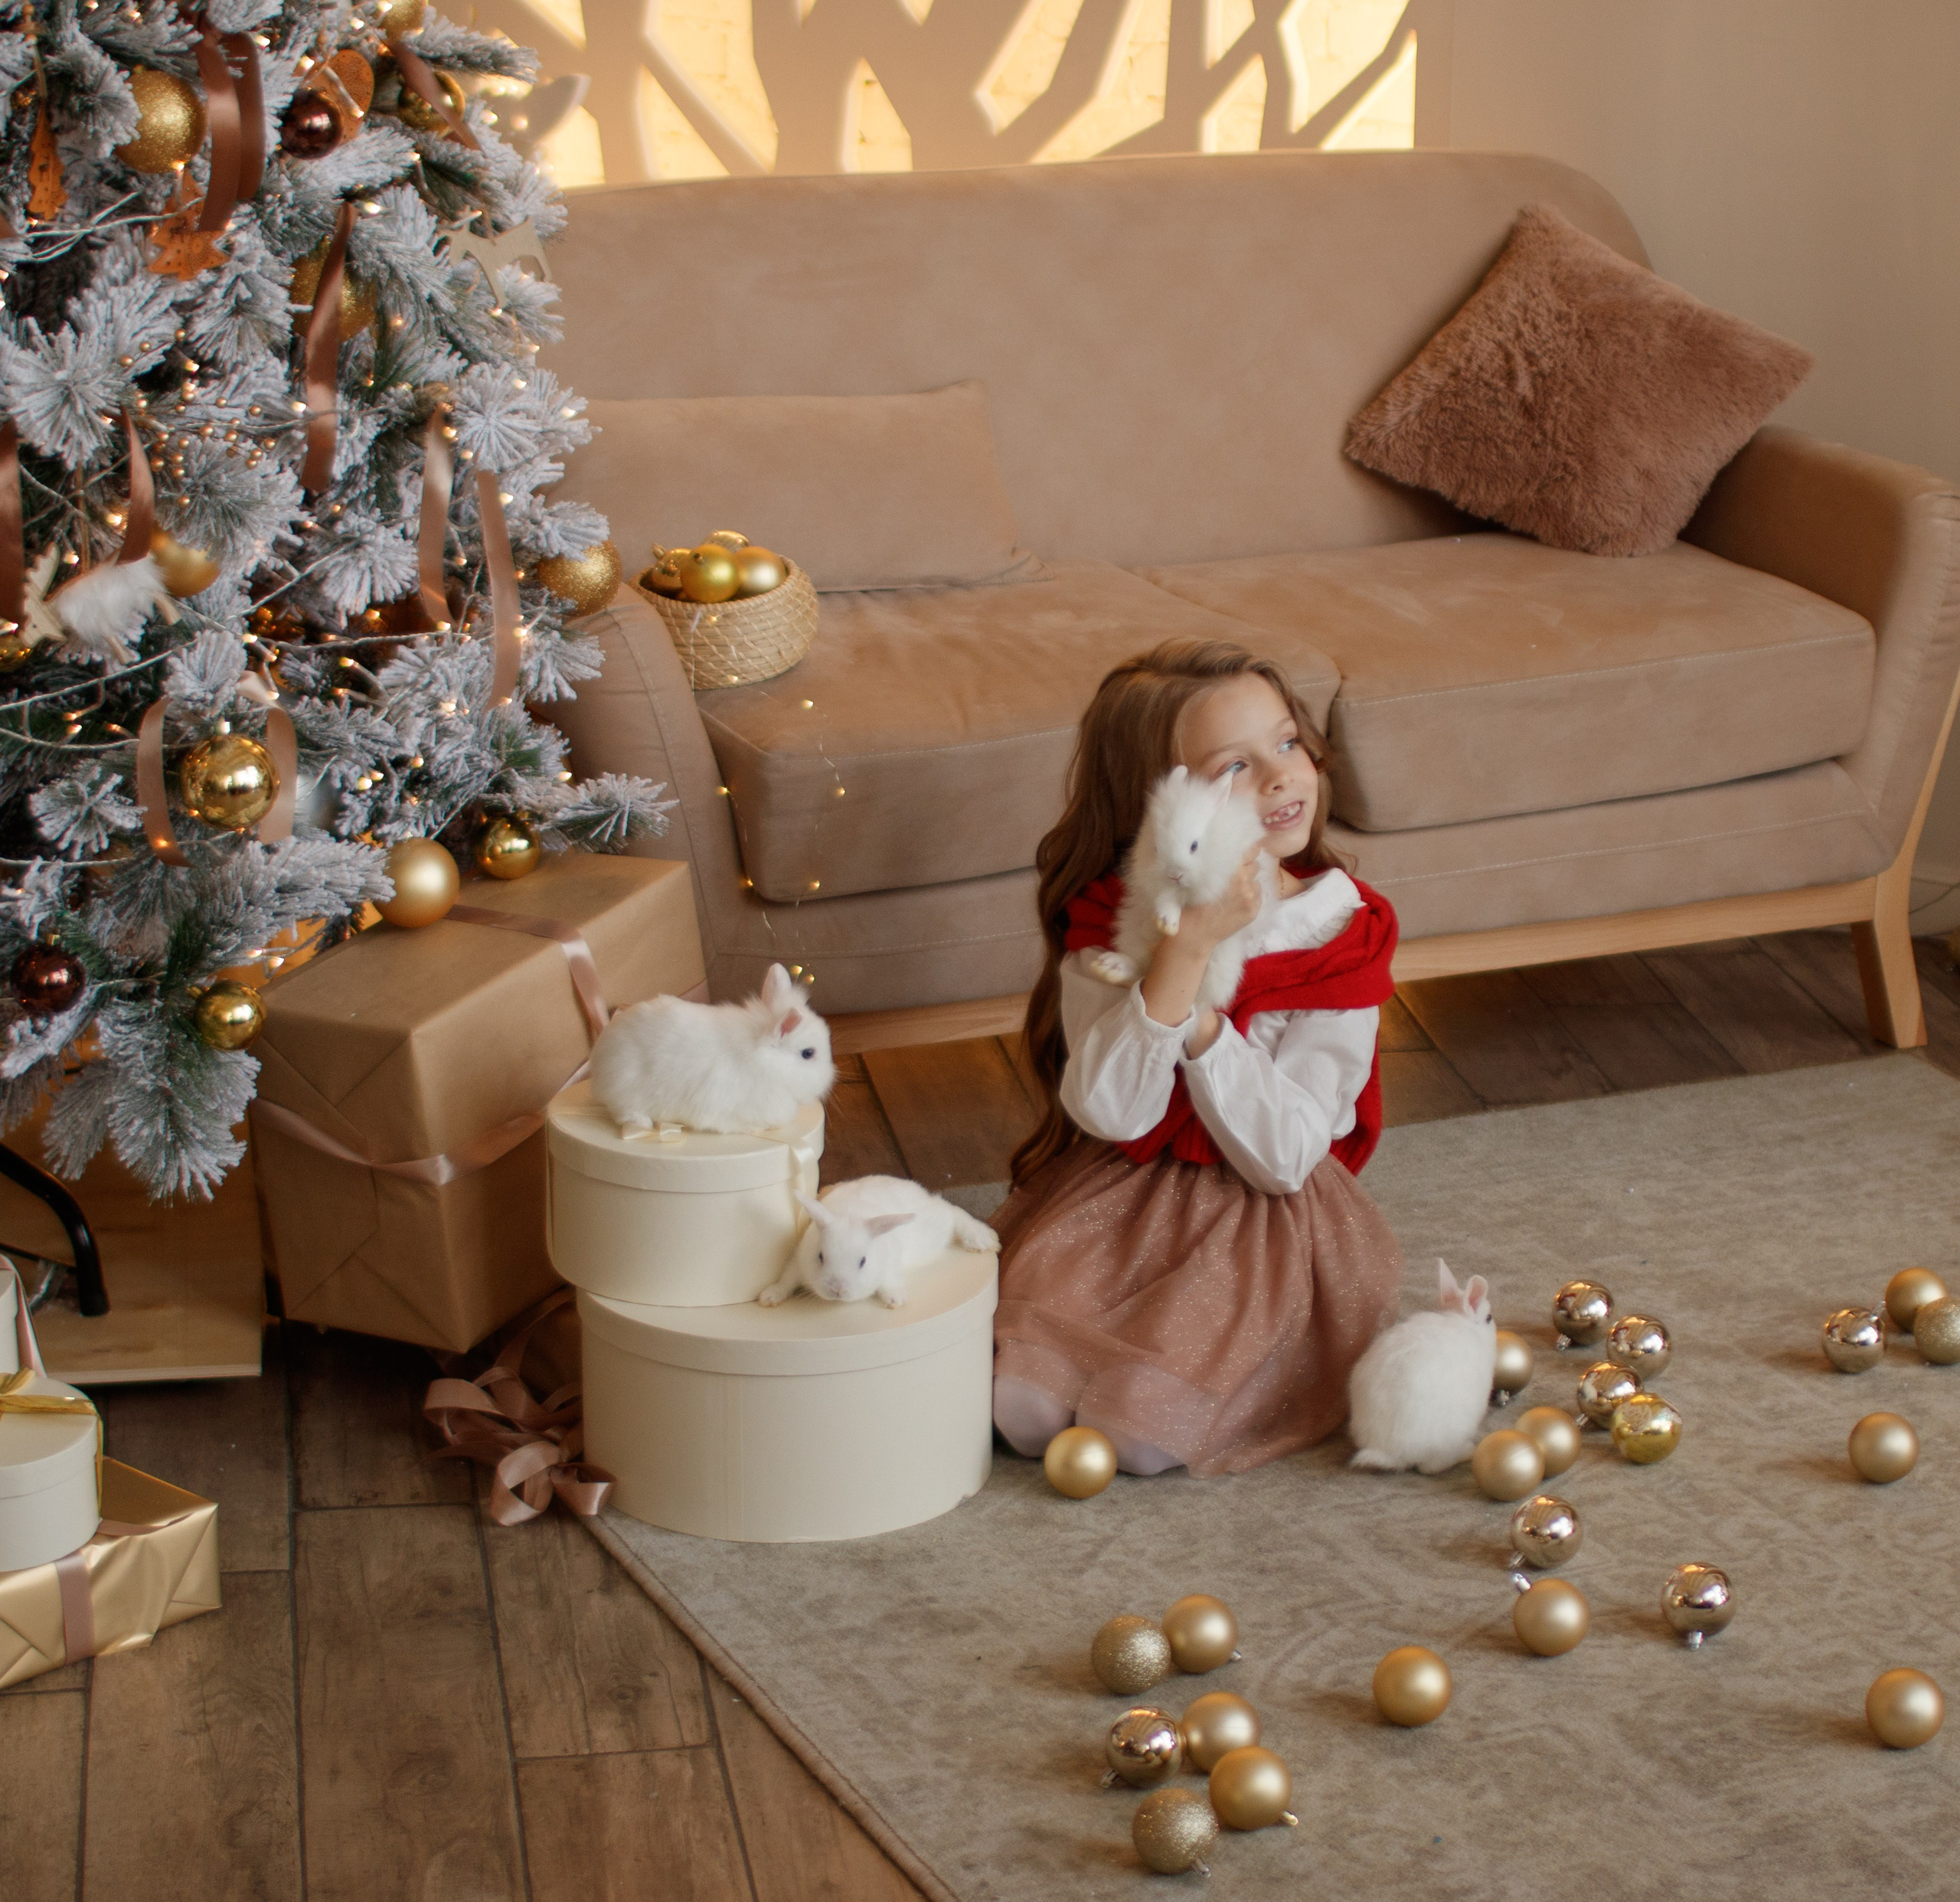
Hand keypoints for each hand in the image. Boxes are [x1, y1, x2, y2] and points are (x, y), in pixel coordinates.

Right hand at [1137, 846, 1263, 1033]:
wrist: (1193, 936)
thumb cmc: (1188, 903)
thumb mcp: (1197, 876)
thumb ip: (1214, 862)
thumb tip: (1226, 846)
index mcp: (1229, 869)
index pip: (1250, 849)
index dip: (1246, 849)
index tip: (1239, 852)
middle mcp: (1243, 881)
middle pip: (1255, 862)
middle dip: (1245, 865)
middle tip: (1232, 871)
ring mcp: (1251, 897)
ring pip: (1256, 878)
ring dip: (1248, 880)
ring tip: (1233, 888)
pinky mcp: (1254, 910)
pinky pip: (1258, 894)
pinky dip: (1250, 895)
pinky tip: (1235, 901)